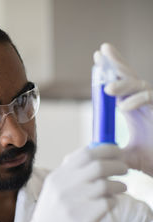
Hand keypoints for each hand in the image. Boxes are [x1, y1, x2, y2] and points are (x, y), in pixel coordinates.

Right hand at [13, 145, 127, 221]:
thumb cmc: (53, 212)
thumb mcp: (54, 187)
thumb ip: (70, 172)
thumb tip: (95, 153)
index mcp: (57, 176)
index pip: (85, 154)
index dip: (106, 149)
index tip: (116, 151)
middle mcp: (64, 187)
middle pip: (98, 166)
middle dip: (117, 164)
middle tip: (124, 168)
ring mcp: (73, 203)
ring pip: (106, 185)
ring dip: (119, 184)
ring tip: (121, 187)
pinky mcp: (83, 220)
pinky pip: (108, 204)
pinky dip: (114, 201)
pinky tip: (110, 203)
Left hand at [94, 43, 152, 175]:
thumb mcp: (127, 155)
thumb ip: (111, 150)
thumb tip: (92, 152)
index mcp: (131, 108)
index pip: (118, 85)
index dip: (109, 71)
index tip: (97, 58)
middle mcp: (142, 103)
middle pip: (128, 77)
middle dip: (115, 63)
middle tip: (102, 50)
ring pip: (138, 84)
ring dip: (122, 84)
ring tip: (107, 89)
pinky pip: (150, 97)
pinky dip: (137, 100)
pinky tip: (123, 107)